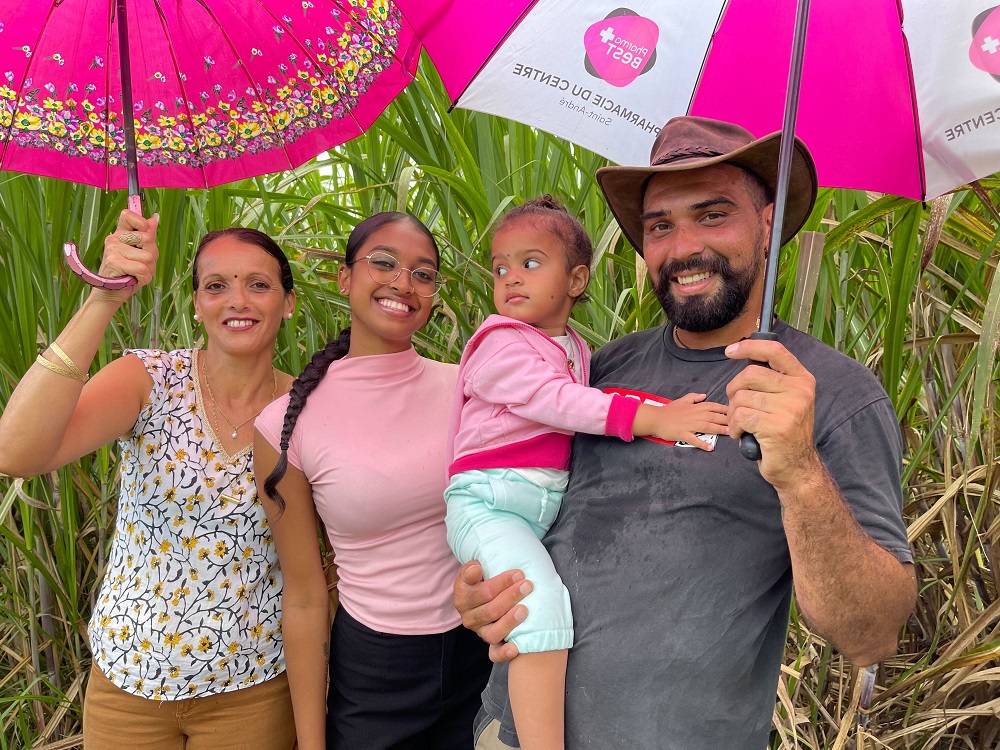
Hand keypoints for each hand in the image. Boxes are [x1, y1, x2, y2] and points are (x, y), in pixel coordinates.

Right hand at [93, 210, 159, 303]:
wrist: (112, 293)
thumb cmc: (128, 273)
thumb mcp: (142, 253)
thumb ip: (148, 236)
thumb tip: (155, 218)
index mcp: (121, 233)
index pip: (128, 215)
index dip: (142, 223)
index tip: (145, 235)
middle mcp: (115, 238)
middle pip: (147, 238)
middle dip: (152, 255)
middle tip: (140, 264)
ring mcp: (113, 249)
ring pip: (148, 256)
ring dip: (148, 269)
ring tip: (136, 273)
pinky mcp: (114, 262)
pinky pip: (142, 268)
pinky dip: (144, 278)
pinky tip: (134, 279)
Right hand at [453, 561, 530, 662]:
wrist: (485, 594)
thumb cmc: (484, 579)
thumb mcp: (474, 571)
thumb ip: (472, 570)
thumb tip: (476, 568)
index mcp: (463, 597)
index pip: (482, 592)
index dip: (501, 583)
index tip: (518, 574)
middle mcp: (468, 617)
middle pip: (491, 610)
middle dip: (511, 597)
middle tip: (528, 586)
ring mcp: (480, 632)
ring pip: (493, 632)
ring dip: (510, 622)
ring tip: (524, 610)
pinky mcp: (490, 644)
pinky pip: (494, 653)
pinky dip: (504, 652)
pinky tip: (515, 648)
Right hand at [635, 394, 728, 449]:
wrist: (655, 418)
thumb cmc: (669, 410)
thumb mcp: (682, 400)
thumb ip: (694, 397)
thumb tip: (705, 395)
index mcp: (695, 407)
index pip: (713, 406)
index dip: (725, 409)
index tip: (736, 412)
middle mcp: (694, 415)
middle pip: (713, 416)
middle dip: (727, 420)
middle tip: (738, 423)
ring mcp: (689, 425)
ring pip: (707, 427)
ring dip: (719, 430)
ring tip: (729, 433)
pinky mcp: (683, 434)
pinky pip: (694, 439)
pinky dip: (702, 443)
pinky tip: (710, 448)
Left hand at [724, 339, 821, 487]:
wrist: (797, 468)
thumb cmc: (784, 433)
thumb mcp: (787, 400)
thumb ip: (772, 380)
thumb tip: (745, 355)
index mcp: (802, 380)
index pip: (775, 350)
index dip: (749, 347)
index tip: (731, 351)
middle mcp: (799, 391)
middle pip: (749, 374)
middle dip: (734, 390)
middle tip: (737, 406)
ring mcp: (789, 409)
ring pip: (741, 398)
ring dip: (733, 413)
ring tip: (744, 424)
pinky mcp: (776, 427)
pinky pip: (740, 416)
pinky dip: (734, 427)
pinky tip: (743, 434)